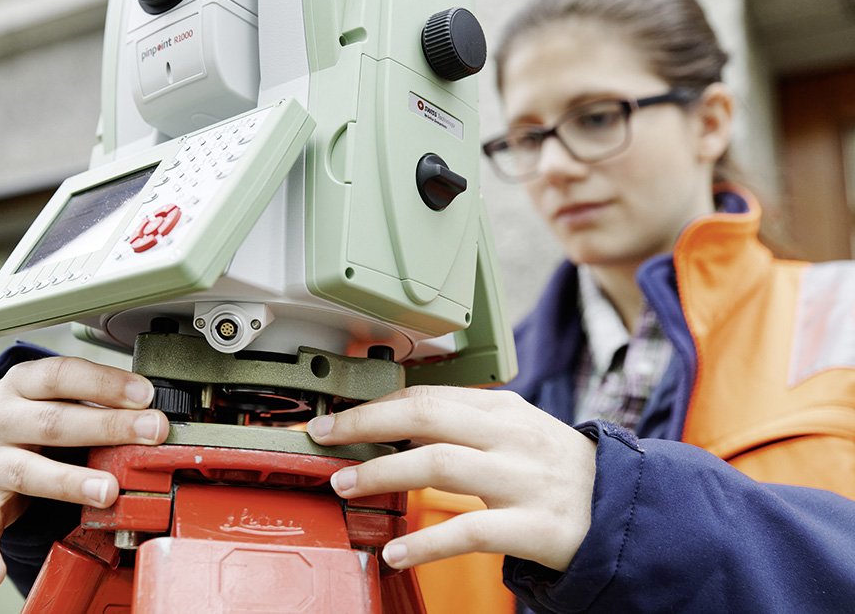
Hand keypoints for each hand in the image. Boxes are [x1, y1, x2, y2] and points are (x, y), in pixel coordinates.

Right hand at [0, 356, 169, 589]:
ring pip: (30, 472)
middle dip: (109, 427)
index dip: (105, 383)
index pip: (62, 375)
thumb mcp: (62, 391)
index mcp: (20, 383)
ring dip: (72, 482)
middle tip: (151, 432)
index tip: (145, 394)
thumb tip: (153, 407)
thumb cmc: (39, 408)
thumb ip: (99, 397)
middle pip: (54, 422)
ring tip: (109, 491)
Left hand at [306, 386, 595, 572]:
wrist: (619, 508)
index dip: (375, 404)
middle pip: (426, 416)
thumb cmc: (554, 467)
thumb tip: (394, 421)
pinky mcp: (532, 526)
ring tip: (345, 485)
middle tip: (325, 437)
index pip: (428, 395)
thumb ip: (462, 423)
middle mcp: (509, 437)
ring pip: (440, 464)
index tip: (337, 415)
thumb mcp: (513, 430)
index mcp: (502, 410)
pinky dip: (426, 543)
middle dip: (366, 424)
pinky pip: (470, 532)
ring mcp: (521, 480)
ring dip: (383, 473)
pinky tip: (396, 550)